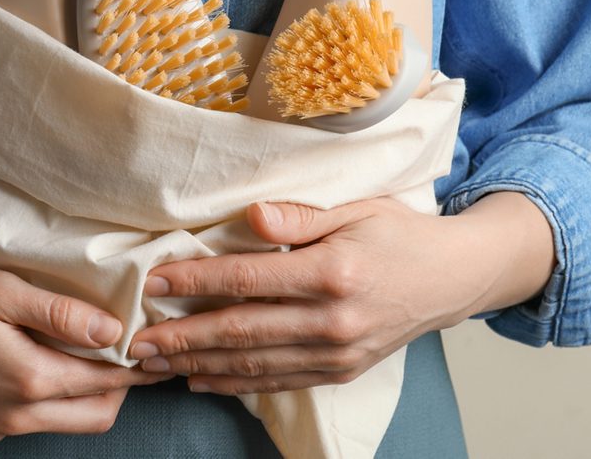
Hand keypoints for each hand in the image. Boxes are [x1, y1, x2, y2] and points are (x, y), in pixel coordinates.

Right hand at [0, 250, 170, 444]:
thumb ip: (58, 311)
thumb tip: (112, 329)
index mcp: (28, 379)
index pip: (105, 381)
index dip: (136, 364)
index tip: (155, 346)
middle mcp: (16, 416)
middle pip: (94, 415)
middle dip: (120, 388)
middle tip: (131, 354)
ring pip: (63, 423)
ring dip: (84, 396)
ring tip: (88, 355)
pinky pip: (27, 424)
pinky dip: (47, 402)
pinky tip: (37, 366)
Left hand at [127, 192, 553, 394]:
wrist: (454, 277)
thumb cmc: (399, 234)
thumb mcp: (356, 208)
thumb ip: (299, 217)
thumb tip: (248, 219)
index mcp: (333, 273)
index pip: (247, 280)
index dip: (195, 282)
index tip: (154, 281)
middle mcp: (334, 320)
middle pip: (242, 331)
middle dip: (182, 336)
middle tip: (136, 340)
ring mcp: (338, 352)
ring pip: (254, 363)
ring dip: (198, 365)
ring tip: (155, 363)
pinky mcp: (341, 371)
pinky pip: (278, 381)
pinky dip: (235, 383)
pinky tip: (201, 379)